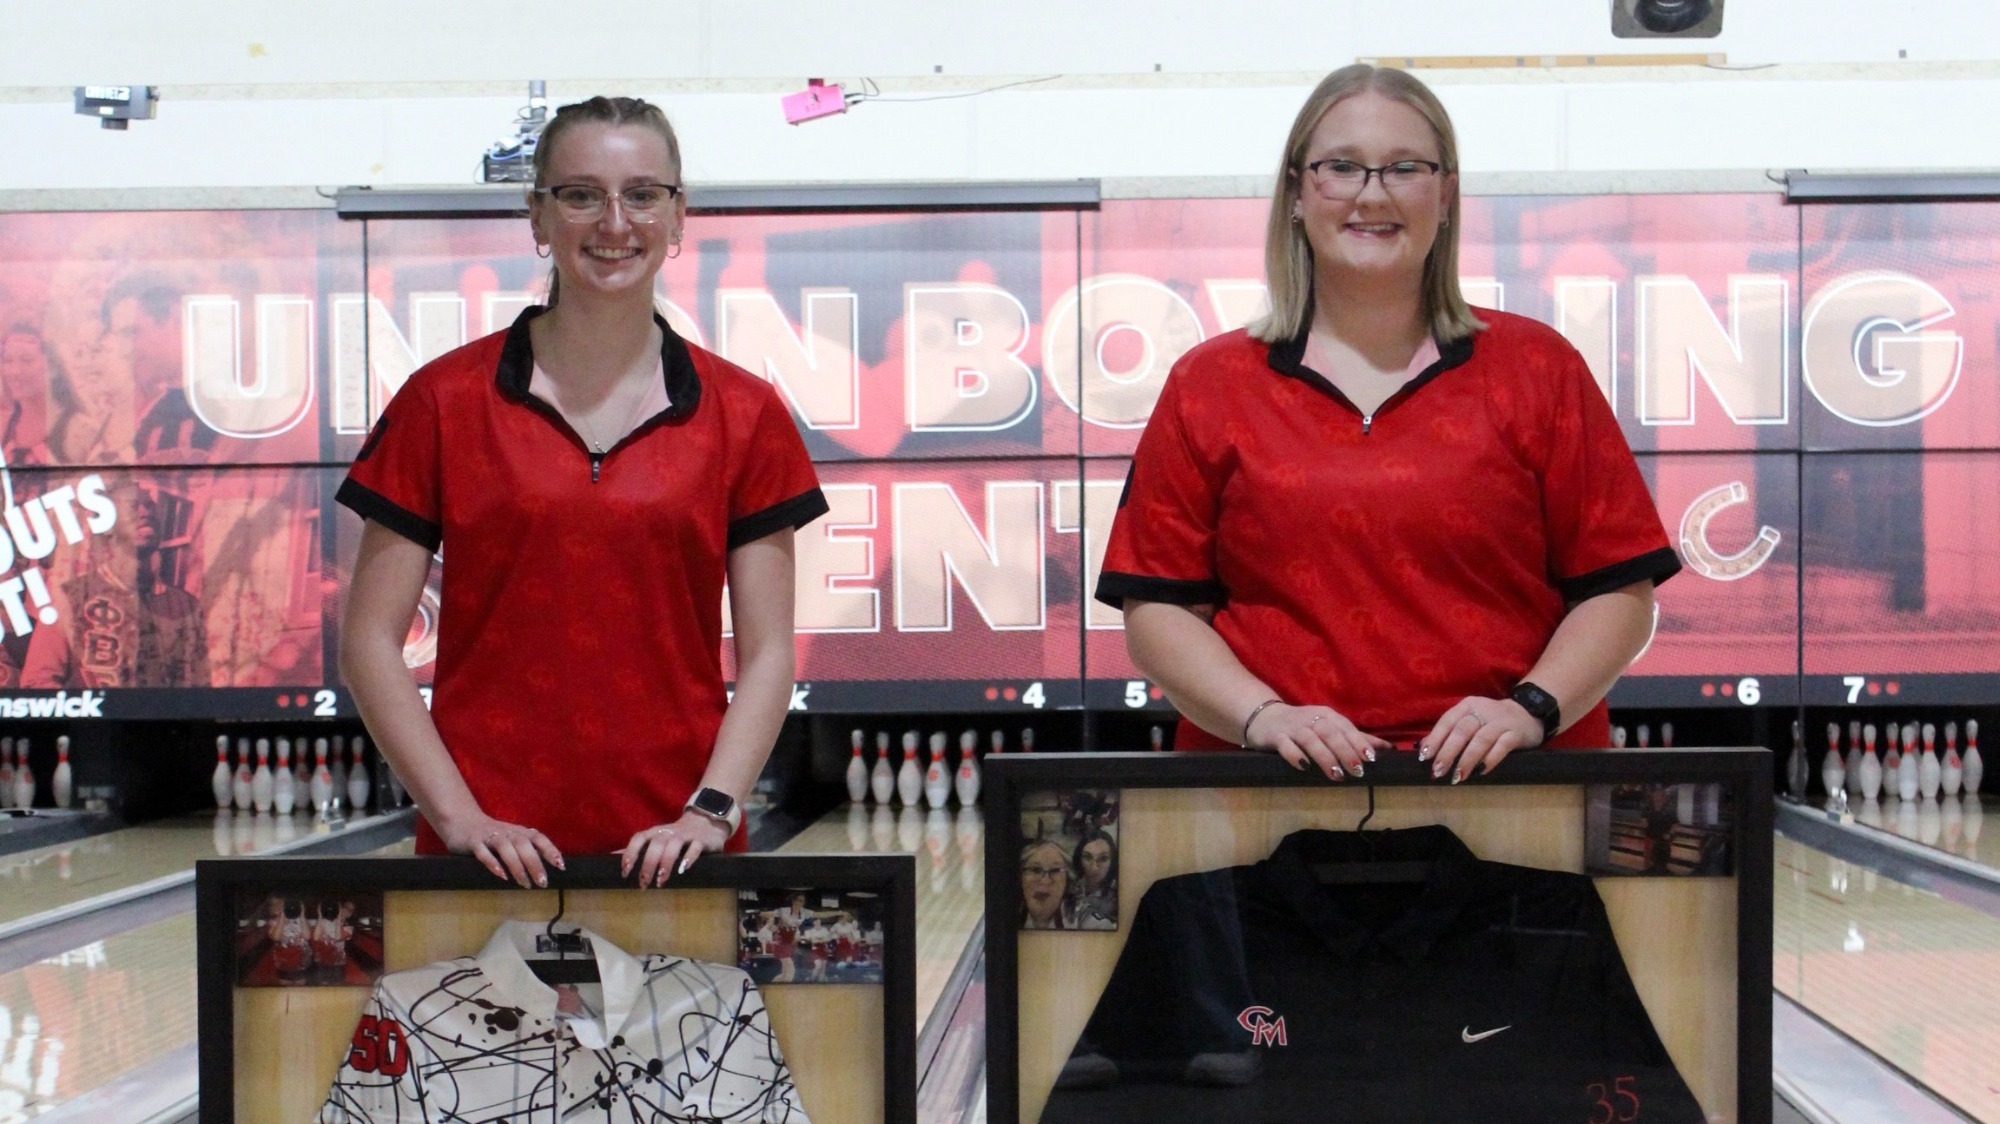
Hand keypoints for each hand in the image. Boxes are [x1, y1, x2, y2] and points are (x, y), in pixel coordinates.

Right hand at [440, 814, 564, 887]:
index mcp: (519, 831)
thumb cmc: (492, 834)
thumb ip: (526, 849)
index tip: (561, 866)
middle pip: (524, 845)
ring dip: (517, 866)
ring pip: (506, 848)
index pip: (538, 838)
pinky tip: (502, 876)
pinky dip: (493, 863)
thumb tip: (544, 869)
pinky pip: (484, 853)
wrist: (461, 820)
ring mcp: (490, 836)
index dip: (550, 850)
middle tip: (542, 882)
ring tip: (525, 884)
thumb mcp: (511, 838)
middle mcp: (507, 832)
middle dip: (535, 863)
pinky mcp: (474, 842)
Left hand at [620, 811, 729, 886]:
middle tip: (643, 884)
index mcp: (655, 832)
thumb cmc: (676, 834)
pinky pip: (694, 848)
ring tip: (661, 881)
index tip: (625, 872)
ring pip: (673, 846)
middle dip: (648, 864)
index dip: (631, 853)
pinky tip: (683, 870)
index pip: (639, 838)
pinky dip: (688, 858)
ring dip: (665, 863)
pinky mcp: (701, 840)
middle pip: (655, 845)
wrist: (706, 819)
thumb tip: (611, 856)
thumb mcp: (656, 838)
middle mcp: (668, 832)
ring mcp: (686, 835)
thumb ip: (637, 847)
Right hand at [1246, 702, 1390, 780]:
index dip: (1358, 742)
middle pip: (1330, 733)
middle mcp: (1310, 719)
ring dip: (1324, 756)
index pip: (1345, 727)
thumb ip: (1356, 738)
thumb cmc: (1303, 725)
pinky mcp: (1275, 736)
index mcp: (1327, 715)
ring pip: (1310, 739)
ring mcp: (1292, 727)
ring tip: (1336, 775)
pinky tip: (1304, 767)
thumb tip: (1388, 748)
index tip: (1371, 758)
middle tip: (1357, 771)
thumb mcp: (1330, 727)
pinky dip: (1295, 755)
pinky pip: (1285, 745)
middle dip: (1345, 751)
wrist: (1265, 717)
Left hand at [1419, 696, 1542, 783]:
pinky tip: (1481, 771)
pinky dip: (1491, 759)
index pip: (1447, 721)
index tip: (1424, 757)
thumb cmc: (1490, 720)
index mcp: (1467, 706)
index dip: (1435, 739)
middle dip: (1448, 752)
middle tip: (1439, 771)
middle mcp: (1483, 710)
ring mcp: (1500, 722)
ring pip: (1481, 740)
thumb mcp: (1469, 719)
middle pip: (1462, 731)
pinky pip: (1502, 746)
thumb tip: (1423, 748)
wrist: (1527, 713)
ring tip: (1458, 776)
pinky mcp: (1516, 733)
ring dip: (1468, 759)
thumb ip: (1448, 731)